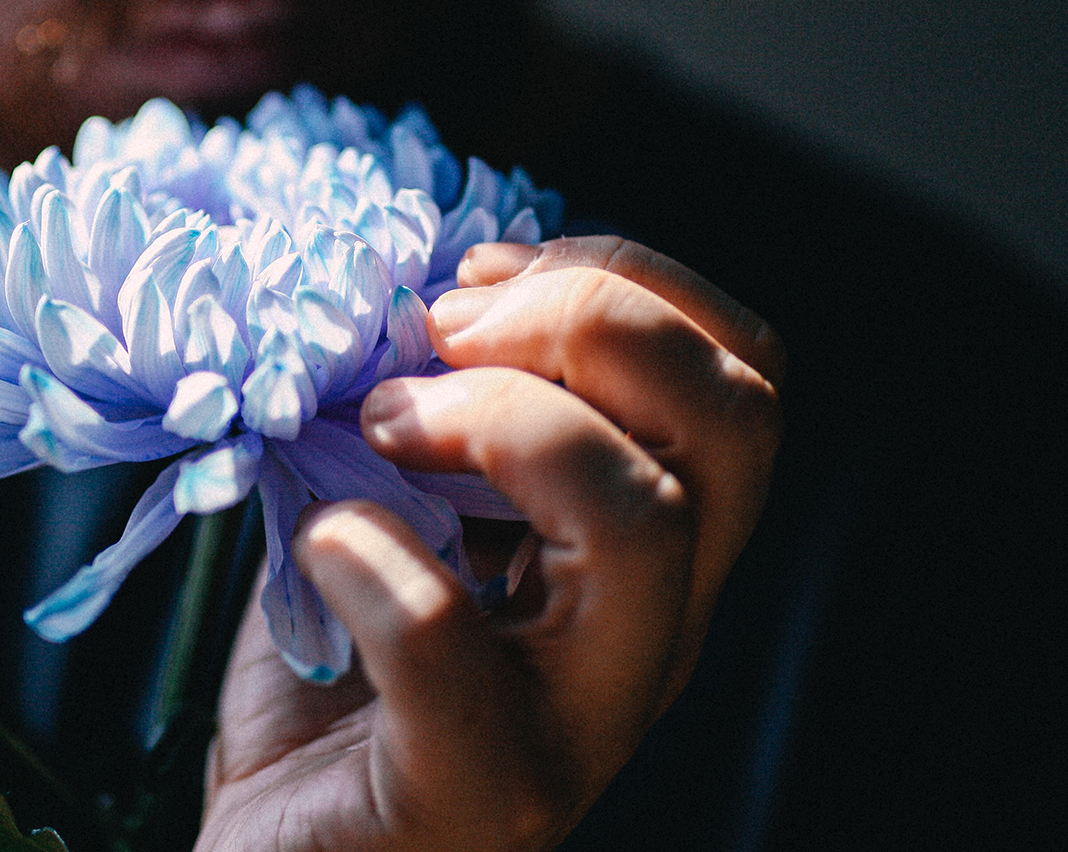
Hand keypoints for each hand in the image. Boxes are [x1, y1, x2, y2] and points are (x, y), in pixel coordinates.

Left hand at [198, 237, 785, 851]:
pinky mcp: (480, 793)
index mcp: (656, 552)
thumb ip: (432, 404)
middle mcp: (655, 631)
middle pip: (736, 425)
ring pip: (648, 522)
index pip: (745, 378)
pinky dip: (375, 559)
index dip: (631, 282)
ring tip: (376, 425)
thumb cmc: (335, 687)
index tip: (480, 274)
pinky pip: (455, 644)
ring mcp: (584, 721)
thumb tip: (412, 281)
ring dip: (498, 420)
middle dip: (589, 322)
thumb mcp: (396, 508)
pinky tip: (322, 546)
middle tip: (434, 333)